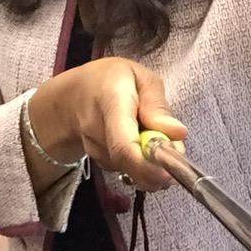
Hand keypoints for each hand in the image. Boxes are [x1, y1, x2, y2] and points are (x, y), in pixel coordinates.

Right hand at [29, 58, 186, 191]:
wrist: (73, 95)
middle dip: (158, 166)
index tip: (169, 173)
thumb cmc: (112, 79)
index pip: (124, 145)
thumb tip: (178, 133)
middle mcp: (96, 129)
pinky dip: (139, 161)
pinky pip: (126, 169)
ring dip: (150, 160)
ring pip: (131, 168)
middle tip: (173, 148)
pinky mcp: (98, 162)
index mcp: (111, 101)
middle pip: (129, 163)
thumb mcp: (140, 77)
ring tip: (149, 132)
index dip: (147, 166)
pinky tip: (135, 140)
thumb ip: (158, 104)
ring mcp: (94, 149)